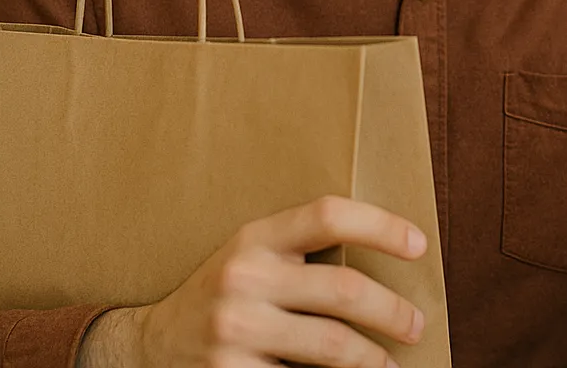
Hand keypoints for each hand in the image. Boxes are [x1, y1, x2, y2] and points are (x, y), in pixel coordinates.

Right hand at [77, 196, 428, 367]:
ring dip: (373, 359)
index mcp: (255, 238)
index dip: (382, 226)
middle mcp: (244, 278)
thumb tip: (389, 262)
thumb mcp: (251, 257)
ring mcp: (235, 330)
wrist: (145, 346)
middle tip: (416, 325)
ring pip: (332, 346)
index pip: (329, 214)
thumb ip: (302, 252)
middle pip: (344, 289)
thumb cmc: (221, 296)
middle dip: (392, 311)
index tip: (421, 246)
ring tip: (389, 365)